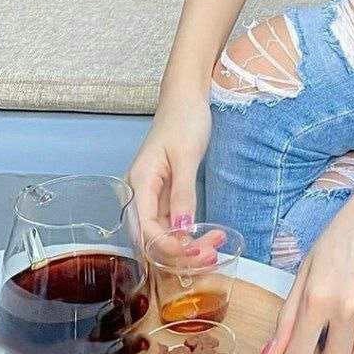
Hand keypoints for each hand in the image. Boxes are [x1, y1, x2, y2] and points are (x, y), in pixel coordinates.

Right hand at [125, 93, 212, 246]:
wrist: (186, 98)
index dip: (169, 247)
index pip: (146, 230)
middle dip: (179, 253)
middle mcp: (139, 194)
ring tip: (214, 249)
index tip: (197, 252)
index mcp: (138, 184)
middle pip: (151, 239)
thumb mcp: (186, 156)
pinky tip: (207, 238)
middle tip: (211, 256)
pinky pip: (172, 223)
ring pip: (162, 234)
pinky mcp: (165, 195)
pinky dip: (188, 234)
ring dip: (186, 247)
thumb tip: (182, 230)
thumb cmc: (183, 119)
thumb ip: (183, 194)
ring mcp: (152, 196)